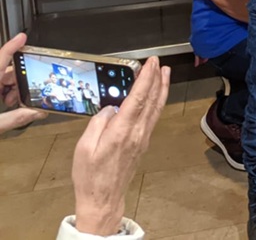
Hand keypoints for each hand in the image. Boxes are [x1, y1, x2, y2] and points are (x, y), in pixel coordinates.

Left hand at [0, 32, 47, 133]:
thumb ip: (15, 119)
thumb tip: (37, 112)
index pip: (0, 58)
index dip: (12, 46)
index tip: (22, 37)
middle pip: (1, 72)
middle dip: (15, 79)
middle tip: (25, 89)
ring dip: (8, 89)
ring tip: (11, 102)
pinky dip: (0, 93)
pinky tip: (4, 105)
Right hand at [73, 56, 170, 235]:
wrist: (103, 199)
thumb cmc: (90, 175)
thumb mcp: (84, 148)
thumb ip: (98, 124)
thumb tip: (111, 108)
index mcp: (121, 132)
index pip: (138, 99)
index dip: (147, 79)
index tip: (151, 64)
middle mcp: (137, 132)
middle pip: (152, 100)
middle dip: (157, 78)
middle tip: (159, 62)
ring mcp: (143, 137)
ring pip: (156, 108)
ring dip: (162, 88)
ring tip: (165, 73)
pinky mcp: (143, 142)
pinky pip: (154, 117)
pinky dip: (157, 102)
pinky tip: (157, 95)